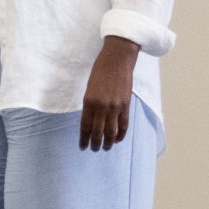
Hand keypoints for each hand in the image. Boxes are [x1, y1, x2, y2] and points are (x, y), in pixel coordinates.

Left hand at [79, 36, 139, 151]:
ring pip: (110, 131)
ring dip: (107, 142)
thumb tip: (92, 120)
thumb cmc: (101, 71)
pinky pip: (123, 125)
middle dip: (95, 144)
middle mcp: (101, 107)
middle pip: (97, 132)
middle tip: (94, 149)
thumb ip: (90, 104)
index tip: (83, 146)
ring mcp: (114, 107)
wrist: (117, 59)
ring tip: (105, 148)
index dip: (84, 139)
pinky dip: (120, 134)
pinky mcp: (125, 105)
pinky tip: (117, 139)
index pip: (85, 126)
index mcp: (89, 102)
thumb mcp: (90, 88)